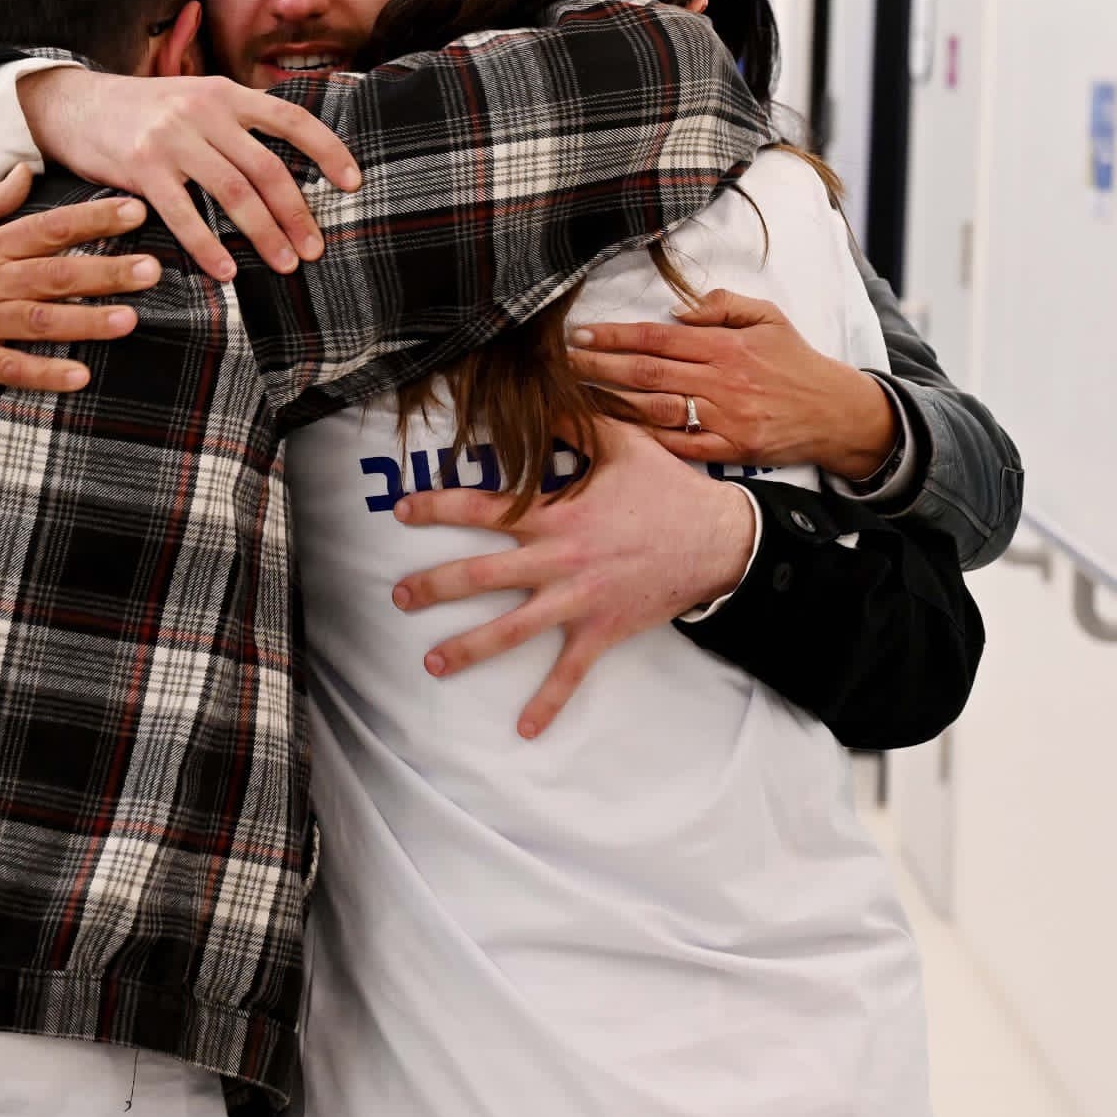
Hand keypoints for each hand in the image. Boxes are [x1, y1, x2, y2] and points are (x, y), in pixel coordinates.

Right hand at [0, 164, 154, 390]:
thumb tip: (26, 173)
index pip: (51, 227)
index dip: (95, 220)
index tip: (137, 211)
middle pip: (57, 274)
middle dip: (107, 272)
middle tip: (153, 270)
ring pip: (41, 322)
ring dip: (86, 322)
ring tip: (130, 320)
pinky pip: (10, 368)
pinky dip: (44, 374)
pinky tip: (80, 377)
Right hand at [16, 67, 361, 280]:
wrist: (77, 105)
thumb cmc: (147, 112)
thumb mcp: (197, 98)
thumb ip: (239, 121)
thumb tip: (292, 160)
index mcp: (226, 93)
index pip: (292, 119)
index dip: (328, 150)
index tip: (353, 183)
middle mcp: (204, 110)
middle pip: (266, 167)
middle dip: (297, 212)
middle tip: (316, 249)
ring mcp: (172, 137)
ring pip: (233, 192)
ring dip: (264, 233)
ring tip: (285, 265)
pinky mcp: (141, 166)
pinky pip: (184, 214)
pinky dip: (209, 246)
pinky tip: (226, 272)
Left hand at [387, 418, 758, 737]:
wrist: (719, 540)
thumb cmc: (668, 489)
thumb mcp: (622, 442)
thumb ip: (575, 419)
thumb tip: (542, 385)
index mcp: (556, 513)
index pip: (483, 509)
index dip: (438, 507)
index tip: (401, 511)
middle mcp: (559, 559)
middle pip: (482, 577)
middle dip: (434, 587)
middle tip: (397, 598)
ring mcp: (579, 599)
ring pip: (512, 630)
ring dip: (468, 648)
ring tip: (431, 664)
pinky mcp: (602, 630)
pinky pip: (570, 673)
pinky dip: (547, 703)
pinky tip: (523, 730)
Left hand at [567, 290, 896, 478]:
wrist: (836, 413)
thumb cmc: (797, 362)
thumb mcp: (768, 317)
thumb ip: (722, 307)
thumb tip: (677, 311)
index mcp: (726, 346)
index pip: (657, 337)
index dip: (614, 335)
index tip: (579, 333)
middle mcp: (720, 381)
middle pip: (646, 372)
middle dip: (597, 365)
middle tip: (558, 362)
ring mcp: (723, 418)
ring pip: (655, 409)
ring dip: (610, 402)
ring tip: (572, 394)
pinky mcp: (729, 450)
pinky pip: (677, 446)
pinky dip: (644, 439)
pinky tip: (612, 432)